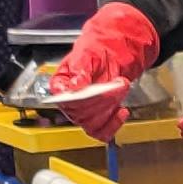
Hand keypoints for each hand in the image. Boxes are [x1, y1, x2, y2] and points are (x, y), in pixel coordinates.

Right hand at [45, 2, 163, 143]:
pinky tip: (122, 111)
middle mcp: (68, 101)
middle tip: (116, 83)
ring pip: (91, 123)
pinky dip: (113, 125)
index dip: (78, 97)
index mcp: (60, 83)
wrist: (113, 54)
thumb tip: (75, 85)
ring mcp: (83, 112)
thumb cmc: (96, 51)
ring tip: (120, 90)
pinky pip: (101, 132)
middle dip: (102, 99)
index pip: (64, 98)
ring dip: (109, 109)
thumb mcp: (87, 53)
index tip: (91, 88)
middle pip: (80, 112)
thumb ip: (80, 67)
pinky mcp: (97, 119)